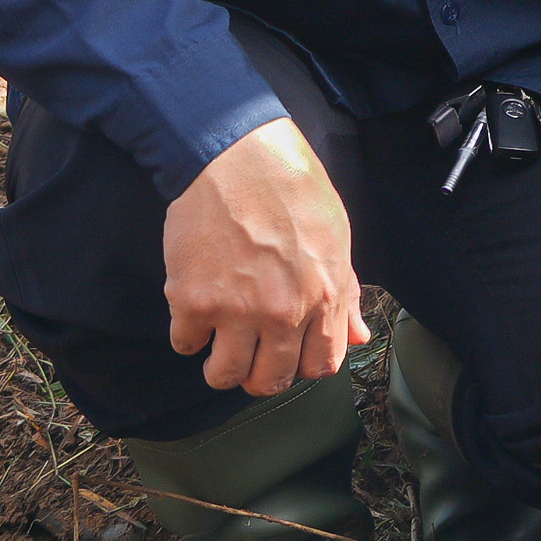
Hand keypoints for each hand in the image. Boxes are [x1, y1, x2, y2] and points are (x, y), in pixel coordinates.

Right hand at [159, 119, 366, 396]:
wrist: (237, 158)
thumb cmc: (293, 190)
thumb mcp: (336, 237)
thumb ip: (344, 294)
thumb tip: (357, 338)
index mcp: (323, 296)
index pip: (321, 366)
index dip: (303, 365)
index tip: (289, 354)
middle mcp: (283, 312)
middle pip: (270, 381)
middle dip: (259, 375)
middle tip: (249, 355)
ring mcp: (236, 311)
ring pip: (224, 376)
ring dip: (220, 367)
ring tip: (219, 343)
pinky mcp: (192, 302)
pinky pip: (184, 344)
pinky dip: (187, 335)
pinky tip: (194, 311)